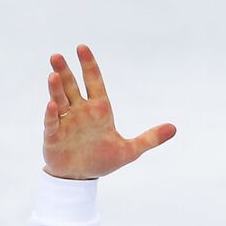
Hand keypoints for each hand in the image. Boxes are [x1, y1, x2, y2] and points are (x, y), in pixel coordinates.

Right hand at [42, 44, 176, 179]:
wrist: (80, 178)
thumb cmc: (102, 160)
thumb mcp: (130, 151)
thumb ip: (150, 138)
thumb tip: (174, 128)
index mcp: (98, 110)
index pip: (93, 82)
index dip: (88, 65)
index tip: (82, 48)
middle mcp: (80, 112)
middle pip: (71, 87)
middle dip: (65, 72)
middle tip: (57, 56)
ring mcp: (65, 122)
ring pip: (59, 100)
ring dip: (55, 88)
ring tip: (53, 74)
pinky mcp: (54, 136)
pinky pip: (52, 122)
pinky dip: (51, 114)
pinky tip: (51, 105)